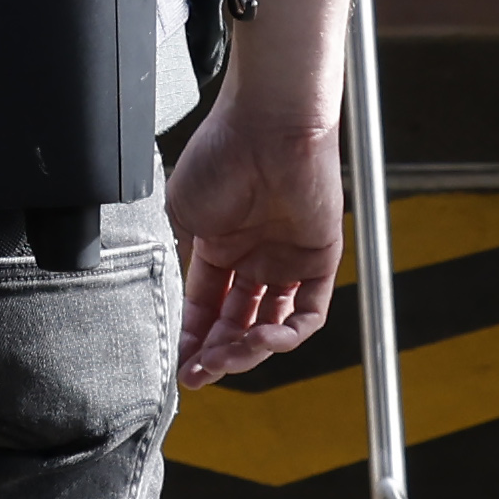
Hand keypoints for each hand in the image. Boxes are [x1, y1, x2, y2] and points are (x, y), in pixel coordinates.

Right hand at [159, 92, 346, 383]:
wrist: (267, 124)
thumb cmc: (221, 155)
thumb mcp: (181, 213)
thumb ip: (180, 258)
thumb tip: (178, 299)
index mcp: (220, 243)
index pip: (207, 304)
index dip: (193, 336)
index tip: (179, 364)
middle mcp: (256, 254)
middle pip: (238, 320)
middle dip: (217, 352)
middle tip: (199, 374)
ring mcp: (288, 258)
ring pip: (272, 322)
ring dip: (249, 348)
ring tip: (226, 359)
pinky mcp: (320, 258)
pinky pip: (310, 311)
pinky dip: (288, 333)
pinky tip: (263, 339)